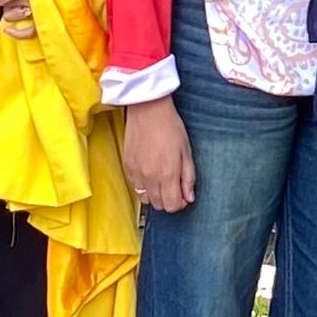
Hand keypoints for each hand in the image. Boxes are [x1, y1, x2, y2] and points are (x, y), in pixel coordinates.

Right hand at [122, 95, 194, 212]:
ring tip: (161, 180)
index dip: (180, 203)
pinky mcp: (127, 167)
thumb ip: (188, 178)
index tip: (183, 195)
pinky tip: (150, 172)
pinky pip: (135, 187)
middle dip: (169, 200)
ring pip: (145, 199)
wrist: (148, 110)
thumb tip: (189, 197)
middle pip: (159, 206)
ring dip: (155, 195)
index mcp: (167, 174)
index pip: (172, 206)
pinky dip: (143, 186)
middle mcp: (150, 177)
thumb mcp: (187, 152)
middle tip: (174, 186)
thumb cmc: (170, 127)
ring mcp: (136, 173)